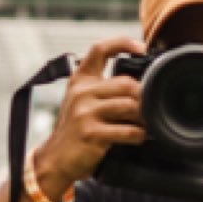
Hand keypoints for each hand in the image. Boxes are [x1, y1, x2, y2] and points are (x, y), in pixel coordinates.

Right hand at [32, 36, 147, 194]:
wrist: (55, 159)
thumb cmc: (75, 129)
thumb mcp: (82, 101)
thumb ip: (103, 87)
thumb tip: (140, 83)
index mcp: (81, 80)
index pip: (100, 49)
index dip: (123, 43)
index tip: (142, 48)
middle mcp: (81, 92)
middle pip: (126, 83)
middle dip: (142, 97)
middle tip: (147, 108)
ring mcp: (85, 112)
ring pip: (130, 106)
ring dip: (143, 117)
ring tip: (143, 124)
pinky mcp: (92, 133)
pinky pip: (128, 130)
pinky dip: (138, 135)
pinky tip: (137, 137)